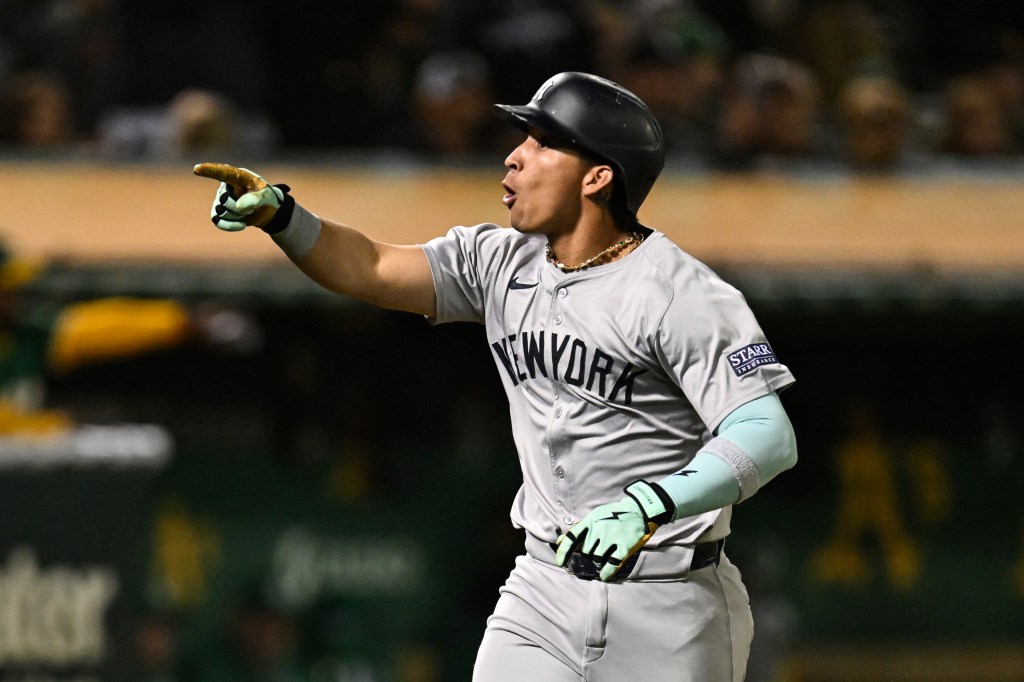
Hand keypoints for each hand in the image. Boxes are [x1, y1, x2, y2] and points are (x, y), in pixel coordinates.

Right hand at [193, 163, 286, 230]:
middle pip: (224, 200)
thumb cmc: (267, 198)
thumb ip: (255, 199)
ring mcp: (220, 199)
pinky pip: (218, 222)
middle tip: (252, 206)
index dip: (209, 170)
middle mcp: (225, 186)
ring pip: (222, 212)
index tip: (197, 169)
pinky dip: (230, 226)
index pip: (222, 172)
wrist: (266, 211)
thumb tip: (238, 206)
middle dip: (240, 208)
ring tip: (248, 212)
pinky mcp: (219, 212)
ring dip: (238, 216)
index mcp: (237, 176)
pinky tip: (242, 225)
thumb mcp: (267, 197)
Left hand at [555, 480, 673, 580]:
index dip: (563, 551)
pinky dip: (607, 572)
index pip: (572, 537)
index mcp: (590, 521)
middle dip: (589, 555)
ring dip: (598, 562)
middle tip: (596, 552)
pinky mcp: (624, 545)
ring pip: (597, 558)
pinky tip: (604, 576)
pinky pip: (612, 563)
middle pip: (586, 551)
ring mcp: (612, 538)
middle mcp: (599, 529)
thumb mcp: (594, 516)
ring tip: (603, 559)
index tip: (559, 563)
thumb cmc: (613, 514)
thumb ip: (578, 530)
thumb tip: (558, 541)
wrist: (638, 510)